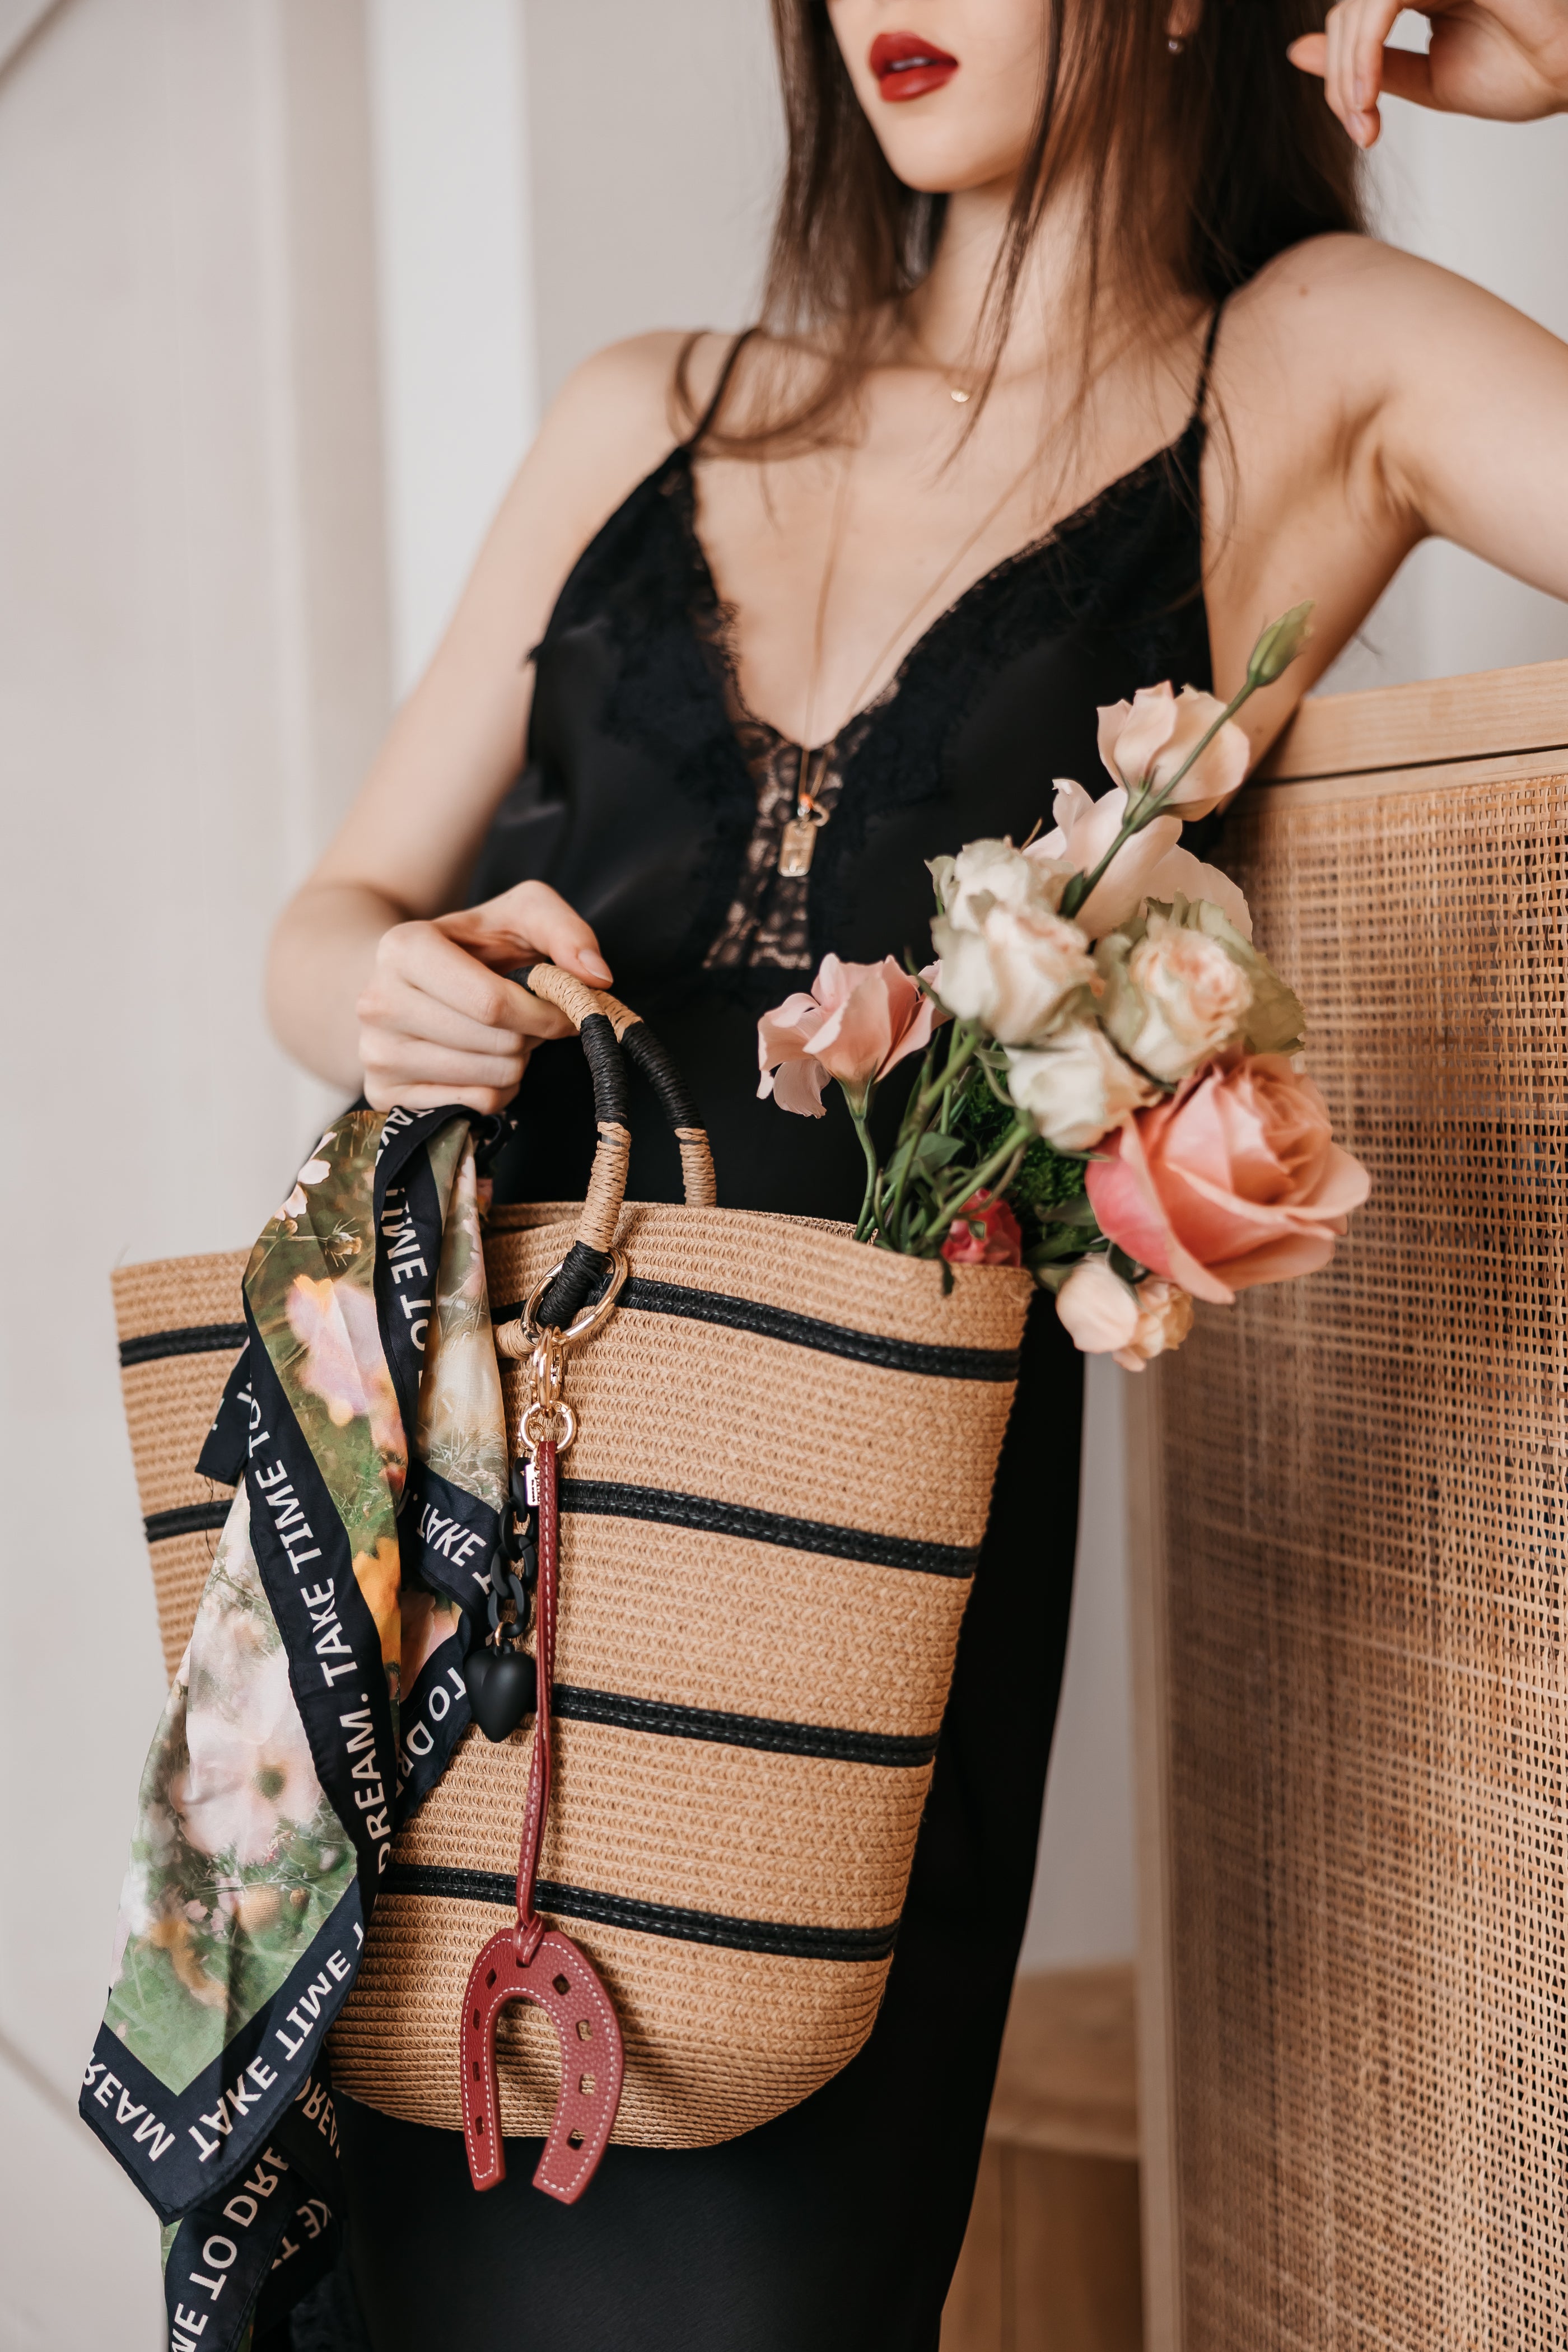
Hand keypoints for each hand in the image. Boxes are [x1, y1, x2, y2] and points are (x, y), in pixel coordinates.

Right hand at [357, 880, 610, 1113]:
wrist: (404, 979)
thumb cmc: (471, 946)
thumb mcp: (519, 915)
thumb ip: (564, 931)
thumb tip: (597, 977)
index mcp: (404, 948)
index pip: (491, 1003)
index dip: (541, 1013)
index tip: (561, 1007)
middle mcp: (378, 1003)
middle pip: (496, 1044)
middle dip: (531, 1036)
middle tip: (527, 1019)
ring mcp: (376, 1053)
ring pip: (489, 1080)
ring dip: (517, 1062)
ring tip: (502, 1035)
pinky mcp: (383, 1092)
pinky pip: (474, 1105)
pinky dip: (496, 1089)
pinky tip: (482, 1060)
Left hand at [1289, 1, 1567, 146]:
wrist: (1567, 78)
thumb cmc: (1517, 76)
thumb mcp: (1425, 81)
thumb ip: (1365, 67)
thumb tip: (1298, 53)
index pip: (1351, 20)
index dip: (1341, 77)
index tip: (1362, 129)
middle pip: (1347, 10)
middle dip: (1340, 78)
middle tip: (1360, 127)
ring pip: (1360, 3)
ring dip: (1350, 67)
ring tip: (1364, 113)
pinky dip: (1365, 49)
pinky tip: (1370, 91)